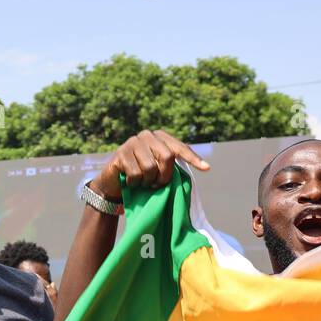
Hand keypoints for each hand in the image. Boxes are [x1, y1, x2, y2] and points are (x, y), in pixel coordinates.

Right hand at [91, 130, 209, 202]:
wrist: (113, 183)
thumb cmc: (140, 177)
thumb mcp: (158, 170)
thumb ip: (172, 166)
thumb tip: (202, 167)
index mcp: (160, 138)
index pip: (180, 148)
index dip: (193, 158)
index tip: (206, 168)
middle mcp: (147, 136)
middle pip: (167, 157)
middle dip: (164, 176)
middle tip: (157, 185)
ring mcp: (133, 142)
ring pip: (150, 167)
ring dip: (147, 181)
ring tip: (142, 183)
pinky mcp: (121, 153)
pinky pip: (135, 173)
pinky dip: (134, 183)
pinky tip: (130, 181)